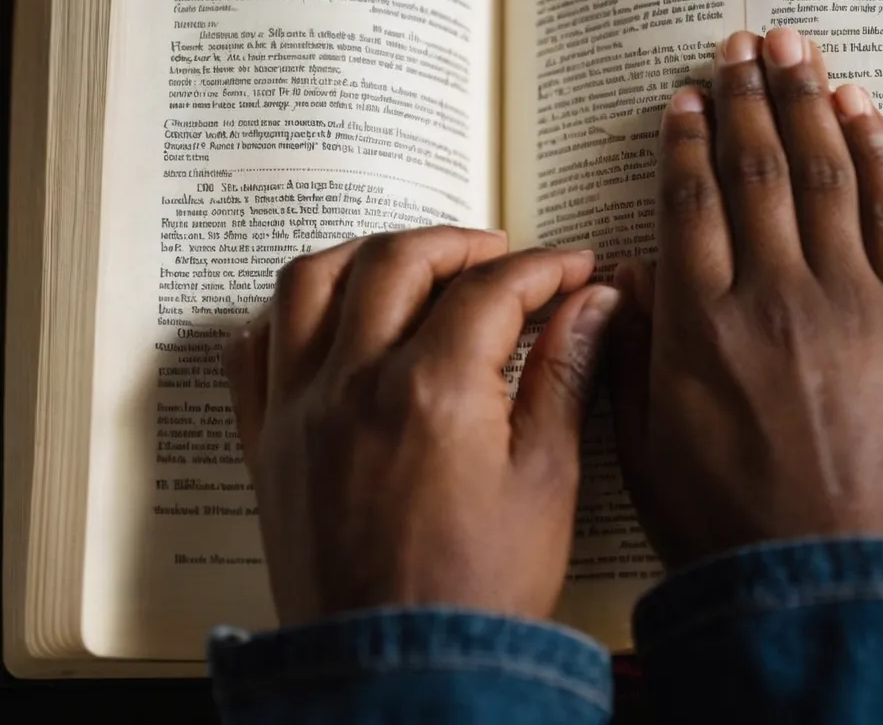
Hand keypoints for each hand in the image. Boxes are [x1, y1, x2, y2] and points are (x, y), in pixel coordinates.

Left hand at [223, 228, 620, 625]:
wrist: (399, 669)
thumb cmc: (480, 588)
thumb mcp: (547, 480)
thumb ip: (566, 376)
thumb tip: (596, 305)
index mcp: (433, 390)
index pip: (492, 289)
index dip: (544, 268)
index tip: (576, 270)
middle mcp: (353, 383)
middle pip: (399, 261)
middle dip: (461, 244)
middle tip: (503, 258)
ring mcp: (298, 410)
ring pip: (312, 281)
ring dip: (368, 254)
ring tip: (413, 265)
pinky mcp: (266, 443)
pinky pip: (254, 348)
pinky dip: (291, 312)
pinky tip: (330, 319)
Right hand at [610, 29, 882, 570]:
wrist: (829, 576)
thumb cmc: (729, 522)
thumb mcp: (645, 445)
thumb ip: (633, 353)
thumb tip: (628, 276)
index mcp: (701, 325)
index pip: (690, 202)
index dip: (688, 140)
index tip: (686, 99)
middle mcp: (772, 296)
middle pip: (756, 171)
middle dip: (746, 97)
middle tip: (740, 46)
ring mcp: (849, 303)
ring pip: (823, 175)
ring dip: (805, 102)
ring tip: (792, 50)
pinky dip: (877, 155)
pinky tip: (861, 111)